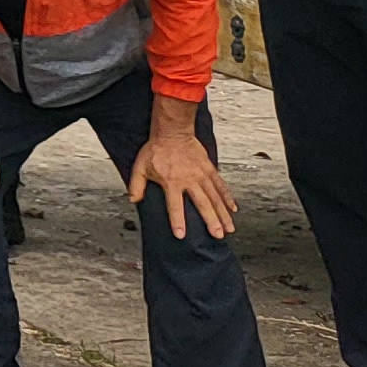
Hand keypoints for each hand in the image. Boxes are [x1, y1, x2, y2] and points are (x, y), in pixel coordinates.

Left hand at [126, 123, 235, 241]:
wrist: (173, 131)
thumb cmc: (156, 150)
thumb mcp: (140, 167)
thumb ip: (136, 185)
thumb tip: (133, 200)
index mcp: (172, 182)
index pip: (174, 205)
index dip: (177, 221)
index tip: (181, 234)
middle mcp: (189, 180)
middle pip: (202, 204)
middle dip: (211, 221)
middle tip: (217, 234)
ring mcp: (202, 175)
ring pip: (215, 198)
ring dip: (223, 214)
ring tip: (229, 228)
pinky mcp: (210, 170)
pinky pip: (221, 186)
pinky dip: (228, 197)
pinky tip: (233, 209)